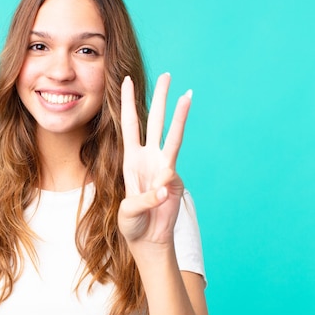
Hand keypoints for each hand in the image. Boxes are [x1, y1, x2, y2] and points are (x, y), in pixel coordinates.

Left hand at [118, 73, 191, 246]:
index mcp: (130, 158)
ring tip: (188, 94)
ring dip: (180, 115)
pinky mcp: (176, 181)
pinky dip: (164, 187)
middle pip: (155, 121)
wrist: (147, 239)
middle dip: (160, 98)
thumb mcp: (128, 211)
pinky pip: (172, 177)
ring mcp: (164, 167)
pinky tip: (160, 198)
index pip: (129, 124)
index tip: (126, 80)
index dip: (128, 103)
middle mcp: (148, 157)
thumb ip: (144, 199)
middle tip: (167, 75)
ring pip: (173, 136)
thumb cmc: (132, 224)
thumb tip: (165, 185)